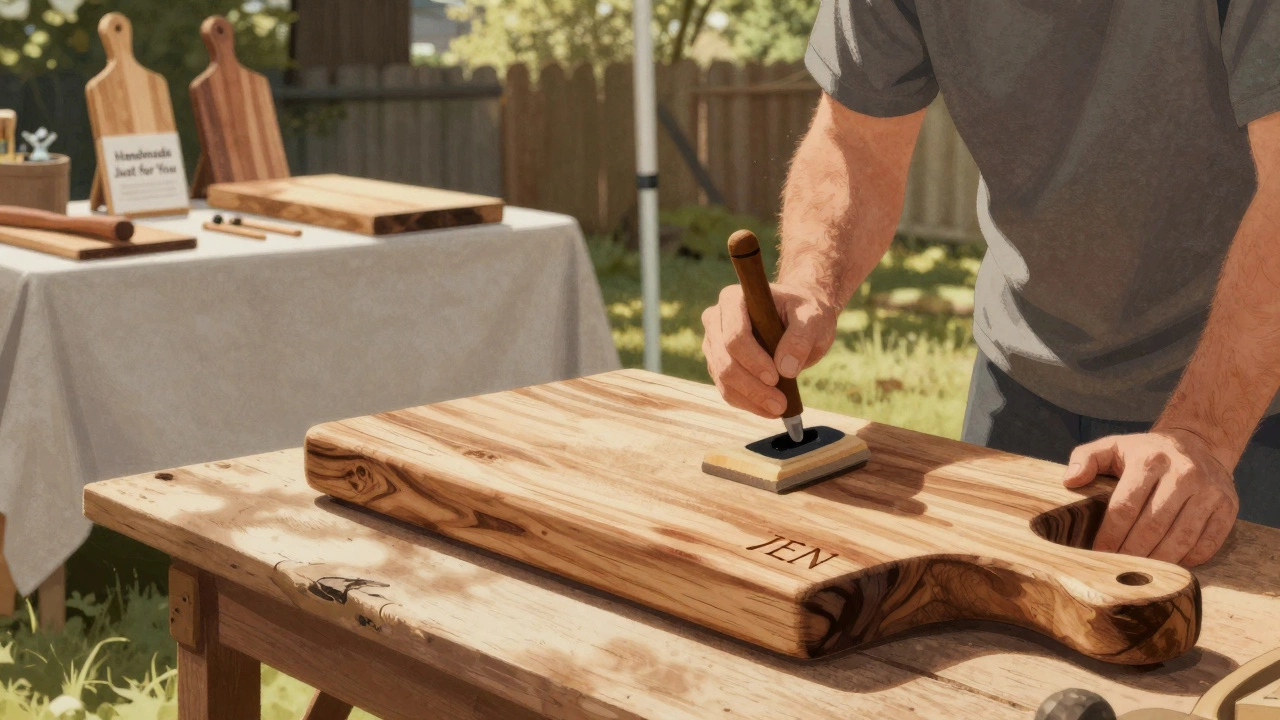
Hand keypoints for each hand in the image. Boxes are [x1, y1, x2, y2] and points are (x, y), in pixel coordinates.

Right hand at [701, 283, 836, 417]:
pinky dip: (747, 402)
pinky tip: (768, 409)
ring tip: (778, 408)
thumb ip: (800, 338)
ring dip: (749, 398)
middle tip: (780, 404)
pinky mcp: (719, 364)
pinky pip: (726, 389)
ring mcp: (714, 343)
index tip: (775, 378)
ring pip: (723, 378)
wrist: (800, 318)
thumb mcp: (812, 318)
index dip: (752, 360)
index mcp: (734, 299)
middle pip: (724, 360)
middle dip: (752, 386)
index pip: (734, 335)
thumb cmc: (805, 312)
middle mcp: (716, 320)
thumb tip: (786, 369)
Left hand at [1062, 429, 1238, 566]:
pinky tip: (1170, 564)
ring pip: (1180, 539)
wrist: (1198, 443)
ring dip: (1158, 562)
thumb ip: (1086, 458)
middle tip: (1117, 570)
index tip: (1098, 554)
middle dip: (1131, 553)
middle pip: (1152, 527)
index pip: (1125, 507)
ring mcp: (1209, 490)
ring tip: (1140, 573)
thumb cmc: (1146, 453)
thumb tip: (1069, 480)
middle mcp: (1183, 473)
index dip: (1110, 535)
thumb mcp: (1114, 446)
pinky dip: (1188, 559)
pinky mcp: (1228, 506)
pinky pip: (1207, 543)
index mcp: (1150, 459)